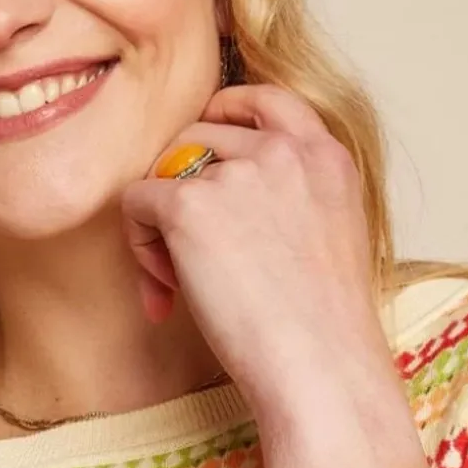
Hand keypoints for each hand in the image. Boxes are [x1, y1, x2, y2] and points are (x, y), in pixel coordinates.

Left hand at [120, 82, 393, 406]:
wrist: (321, 368)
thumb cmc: (324, 332)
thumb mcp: (332, 239)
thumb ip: (294, 202)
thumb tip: (225, 206)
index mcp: (326, 157)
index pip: (266, 99)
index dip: (224, 114)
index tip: (201, 154)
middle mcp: (283, 152)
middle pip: (198, 135)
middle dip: (183, 189)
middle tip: (188, 260)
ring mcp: (236, 174)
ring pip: (162, 172)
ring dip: (160, 226)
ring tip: (179, 287)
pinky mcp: (190, 206)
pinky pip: (135, 203)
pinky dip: (140, 249)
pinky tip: (167, 296)